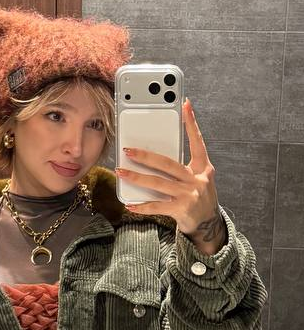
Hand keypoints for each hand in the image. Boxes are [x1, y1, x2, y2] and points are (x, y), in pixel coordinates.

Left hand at [115, 98, 226, 251]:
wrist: (208, 224)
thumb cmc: (198, 196)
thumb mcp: (197, 177)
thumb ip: (182, 167)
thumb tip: (153, 156)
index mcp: (203, 167)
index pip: (197, 142)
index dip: (191, 123)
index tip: (185, 105)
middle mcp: (197, 179)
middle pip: (168, 164)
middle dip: (146, 156)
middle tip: (128, 150)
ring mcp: (189, 195)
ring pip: (158, 183)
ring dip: (136, 177)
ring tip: (120, 172)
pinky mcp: (181, 210)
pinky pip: (157, 206)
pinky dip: (141, 206)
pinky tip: (129, 204)